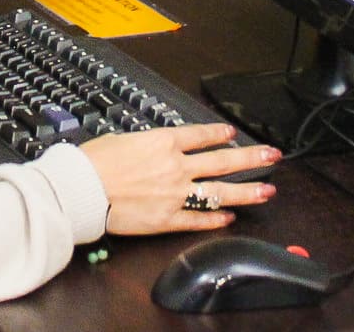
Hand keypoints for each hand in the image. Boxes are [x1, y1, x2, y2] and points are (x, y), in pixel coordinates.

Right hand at [79, 124, 280, 234]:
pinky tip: (230, 218)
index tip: (233, 134)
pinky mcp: (167, 219)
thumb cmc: (93, 163)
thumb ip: (145, 146)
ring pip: (220, 192)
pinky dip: (217, 219)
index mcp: (163, 143)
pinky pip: (199, 219)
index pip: (201, 136)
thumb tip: (153, 149)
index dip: (220, 135)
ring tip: (267, 191)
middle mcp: (176, 167)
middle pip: (223, 162)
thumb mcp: (121, 140)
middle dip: (251, 158)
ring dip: (247, 191)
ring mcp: (175, 195)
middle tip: (272, 156)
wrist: (81, 190)